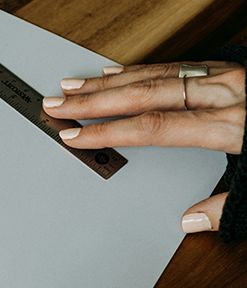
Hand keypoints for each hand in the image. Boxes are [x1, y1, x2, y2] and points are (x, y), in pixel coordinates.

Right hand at [42, 62, 245, 233]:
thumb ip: (228, 205)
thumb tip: (192, 222)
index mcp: (230, 126)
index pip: (152, 128)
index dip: (107, 132)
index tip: (75, 136)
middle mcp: (225, 94)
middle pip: (144, 95)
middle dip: (93, 101)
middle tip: (57, 104)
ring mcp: (226, 77)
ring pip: (154, 75)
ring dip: (109, 82)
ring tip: (73, 86)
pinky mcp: (230, 67)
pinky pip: (175, 65)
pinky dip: (140, 69)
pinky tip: (116, 73)